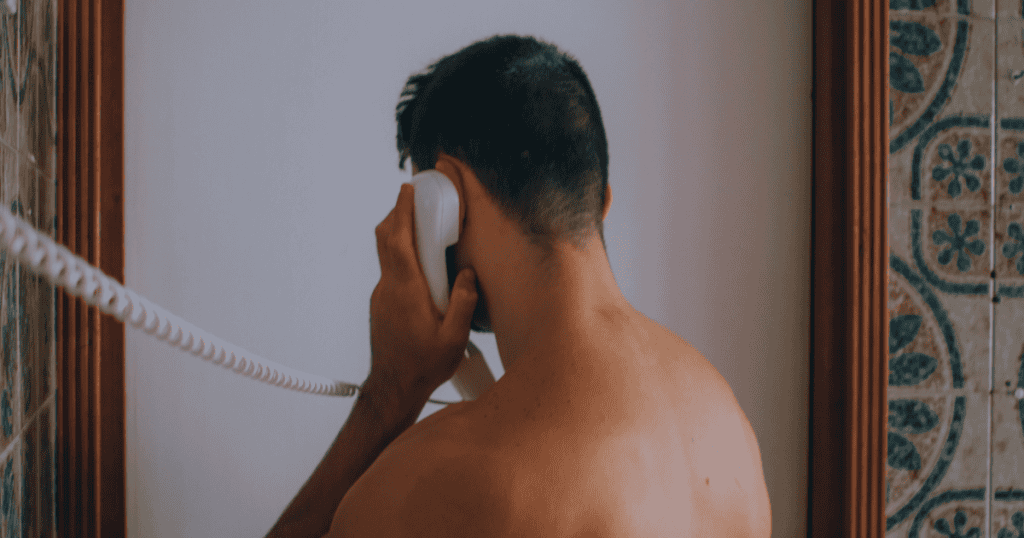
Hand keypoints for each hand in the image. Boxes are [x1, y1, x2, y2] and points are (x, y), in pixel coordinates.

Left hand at [368, 183, 478, 404]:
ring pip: (388, 256)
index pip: (397, 240)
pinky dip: (404, 260)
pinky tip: (425, 271)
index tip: (407, 190)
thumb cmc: (422, 367)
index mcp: (406, 291)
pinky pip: (392, 273)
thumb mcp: (454, 339)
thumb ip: (463, 303)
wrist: (393, 389)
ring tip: (428, 234)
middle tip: (416, 201)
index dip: (400, 211)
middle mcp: (388, 288)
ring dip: (403, 238)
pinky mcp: (381, 304)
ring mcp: (381, 296)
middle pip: (385, 239)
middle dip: (398, 215)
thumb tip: (468, 275)